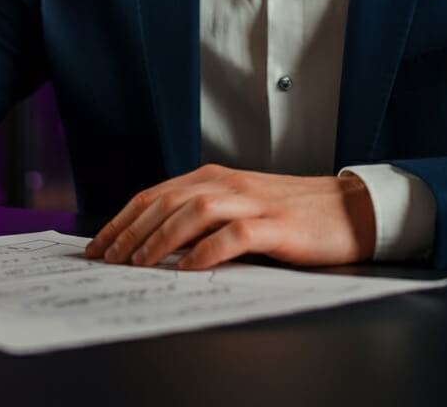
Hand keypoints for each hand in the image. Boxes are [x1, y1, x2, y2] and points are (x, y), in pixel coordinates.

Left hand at [84, 164, 375, 269]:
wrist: (347, 209)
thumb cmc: (289, 212)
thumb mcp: (238, 205)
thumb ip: (201, 216)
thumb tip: (152, 242)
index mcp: (214, 177)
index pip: (156, 194)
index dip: (123, 219)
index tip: (98, 244)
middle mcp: (228, 184)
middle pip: (168, 201)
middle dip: (131, 230)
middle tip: (108, 258)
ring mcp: (252, 202)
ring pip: (195, 212)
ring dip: (162, 238)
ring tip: (139, 262)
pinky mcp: (276, 226)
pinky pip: (235, 236)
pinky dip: (208, 251)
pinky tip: (189, 268)